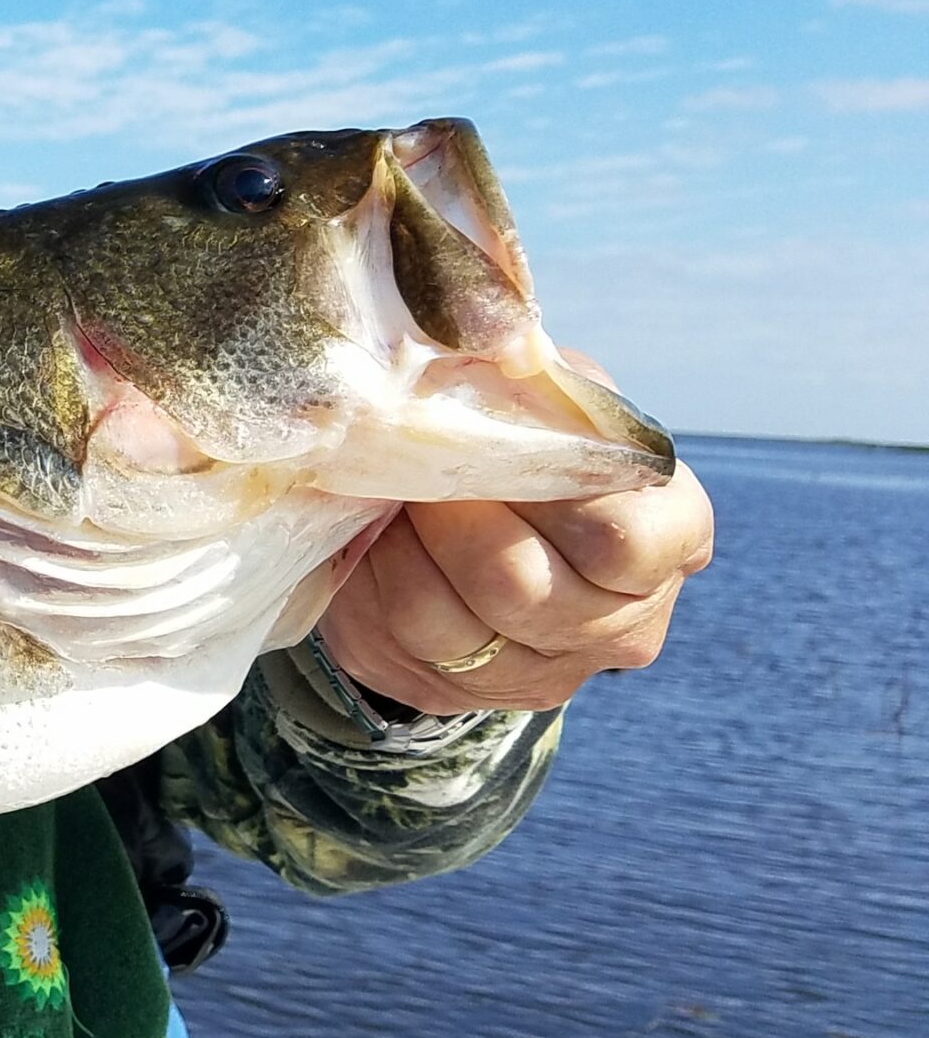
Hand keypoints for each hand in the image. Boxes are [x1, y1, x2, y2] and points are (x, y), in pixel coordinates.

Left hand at [320, 359, 714, 715]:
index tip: (493, 446)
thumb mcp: (553, 399)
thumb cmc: (532, 442)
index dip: (543, 492)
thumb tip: (474, 343)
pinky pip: (395, 646)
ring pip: (444, 624)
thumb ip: (535, 384)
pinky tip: (368, 542)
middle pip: (517, 586)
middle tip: (411, 464)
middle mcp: (623, 621)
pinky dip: (367, 585)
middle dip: (446, 516)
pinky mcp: (464, 694)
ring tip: (384, 498)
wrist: (493, 527)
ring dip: (395, 551)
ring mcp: (546, 672)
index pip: (622, 537)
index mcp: (669, 536)